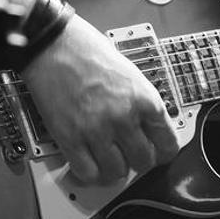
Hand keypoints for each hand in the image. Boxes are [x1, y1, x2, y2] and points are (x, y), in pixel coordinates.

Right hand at [22, 14, 178, 184]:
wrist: (51, 44)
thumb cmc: (87, 51)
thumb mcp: (131, 74)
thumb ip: (141, 104)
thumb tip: (148, 129)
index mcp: (144, 99)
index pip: (168, 145)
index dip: (162, 152)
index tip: (156, 152)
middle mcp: (123, 117)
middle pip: (143, 162)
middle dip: (138, 161)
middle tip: (129, 155)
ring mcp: (96, 130)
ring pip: (116, 173)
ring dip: (114, 169)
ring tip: (108, 159)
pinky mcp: (70, 138)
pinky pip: (87, 172)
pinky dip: (89, 174)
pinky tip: (89, 164)